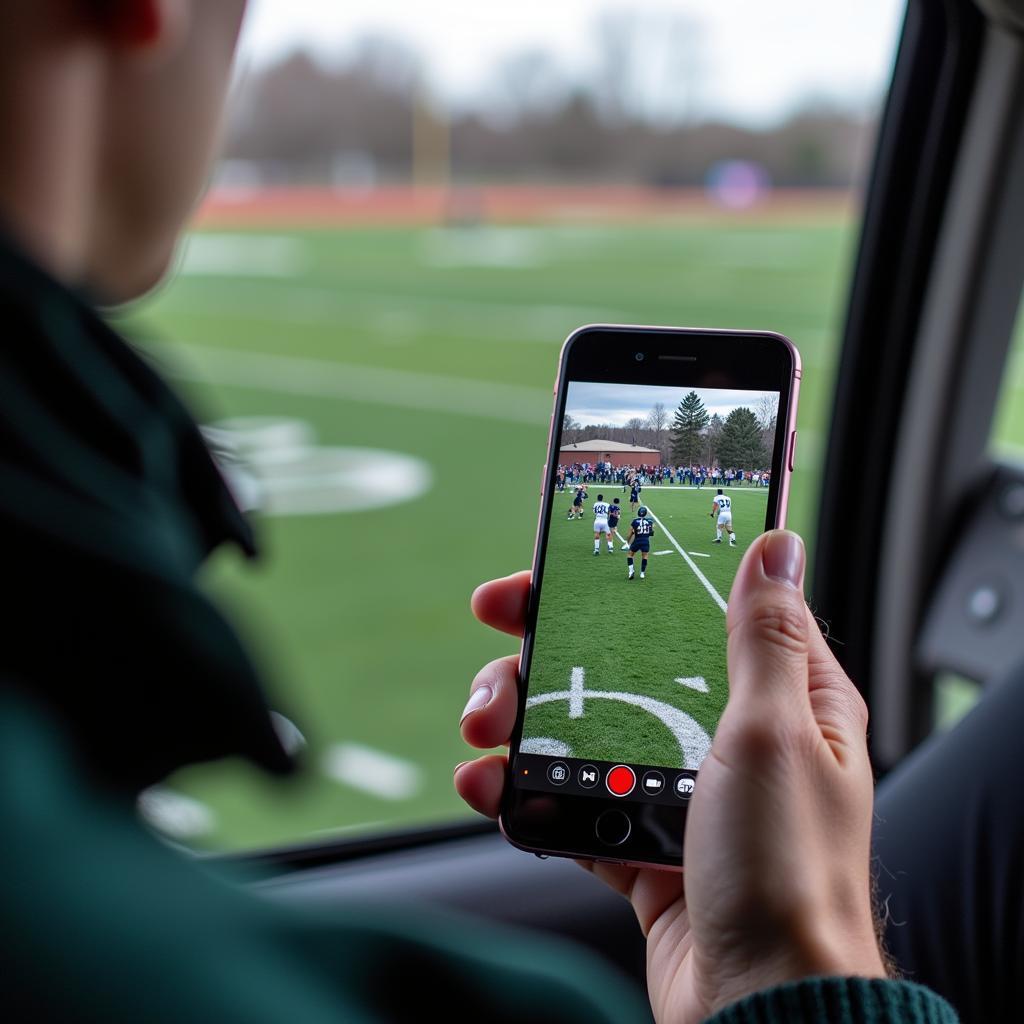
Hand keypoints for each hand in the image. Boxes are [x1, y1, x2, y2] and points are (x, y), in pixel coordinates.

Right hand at [455, 532, 884, 1023]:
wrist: (759, 1008)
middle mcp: (726, 736)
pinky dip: (524, 791)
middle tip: (497, 633)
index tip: (556, 568)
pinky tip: (488, 785)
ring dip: (521, 720)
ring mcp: (677, 790)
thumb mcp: (771, 731)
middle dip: (549, 647)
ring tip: (480, 730)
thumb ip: (762, 636)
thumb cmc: (786, 870)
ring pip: (584, 727)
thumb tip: (776, 545)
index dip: (623, 577)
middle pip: (622, 661)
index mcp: (776, 696)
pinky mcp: (639, 843)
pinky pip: (570, 800)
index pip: (692, 605)